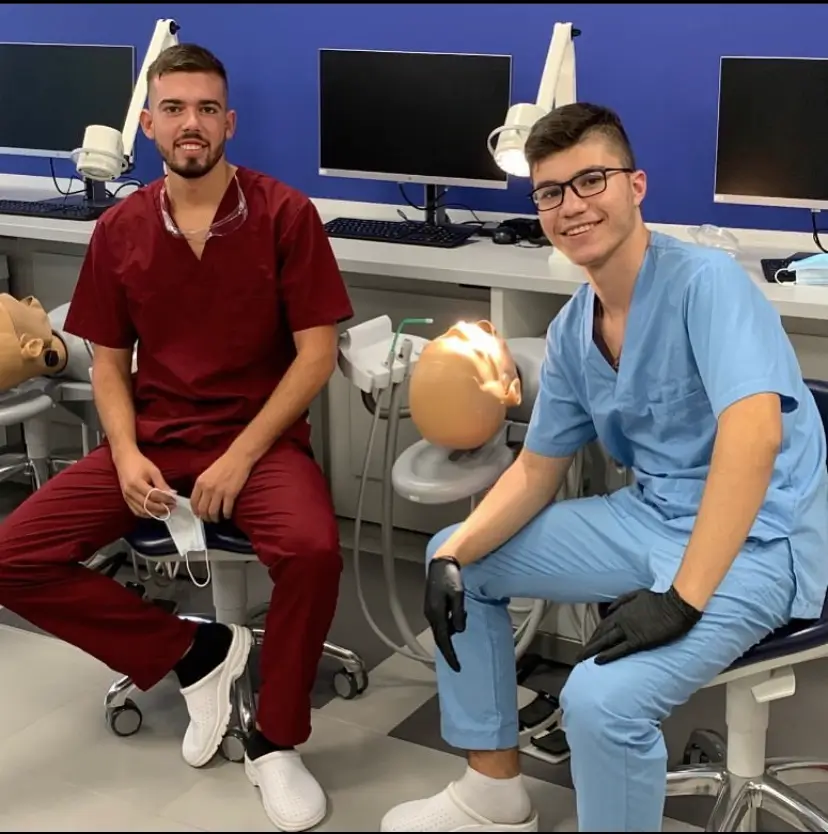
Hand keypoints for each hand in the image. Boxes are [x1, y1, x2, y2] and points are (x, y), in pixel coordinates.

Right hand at [113, 448, 175, 518]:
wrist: (124, 460)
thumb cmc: (140, 463)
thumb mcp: (153, 470)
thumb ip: (162, 483)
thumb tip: (171, 495)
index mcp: (136, 483)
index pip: (153, 495)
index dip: (165, 499)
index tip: (174, 500)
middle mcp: (130, 492)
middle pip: (147, 505)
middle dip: (162, 508)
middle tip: (172, 507)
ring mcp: (126, 497)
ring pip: (142, 511)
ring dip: (155, 513)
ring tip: (166, 511)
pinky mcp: (126, 500)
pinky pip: (136, 511)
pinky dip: (146, 514)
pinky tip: (155, 512)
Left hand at [190, 449, 252, 521]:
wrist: (238, 458)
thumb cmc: (224, 464)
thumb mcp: (207, 473)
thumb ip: (203, 486)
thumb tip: (202, 499)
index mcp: (200, 482)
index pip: (193, 502)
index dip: (196, 512)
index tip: (199, 515)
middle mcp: (208, 488)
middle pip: (202, 509)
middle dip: (205, 517)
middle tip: (209, 519)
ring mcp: (219, 492)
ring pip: (213, 512)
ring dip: (215, 518)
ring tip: (218, 519)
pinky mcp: (231, 494)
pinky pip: (226, 509)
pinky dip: (226, 515)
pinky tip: (227, 515)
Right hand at [424, 556, 466, 671]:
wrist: (440, 563)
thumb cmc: (450, 577)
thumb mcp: (458, 595)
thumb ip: (458, 614)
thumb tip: (458, 631)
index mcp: (436, 613)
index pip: (444, 640)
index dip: (450, 655)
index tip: (457, 667)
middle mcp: (430, 615)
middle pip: (439, 638)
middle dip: (448, 651)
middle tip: (457, 663)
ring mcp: (429, 611)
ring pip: (440, 630)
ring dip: (449, 635)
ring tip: (461, 625)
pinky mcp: (431, 607)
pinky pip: (440, 623)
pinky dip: (448, 626)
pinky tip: (456, 618)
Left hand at [577, 586, 702, 665]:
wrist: (675, 605)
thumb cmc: (658, 599)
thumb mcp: (636, 594)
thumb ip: (621, 601)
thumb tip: (609, 609)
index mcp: (620, 611)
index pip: (603, 625)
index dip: (594, 635)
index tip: (588, 643)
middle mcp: (621, 621)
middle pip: (600, 635)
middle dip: (588, 645)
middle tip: (578, 656)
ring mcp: (628, 631)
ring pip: (605, 642)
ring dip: (591, 651)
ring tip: (581, 660)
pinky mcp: (638, 641)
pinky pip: (619, 649)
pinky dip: (607, 655)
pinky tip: (597, 661)